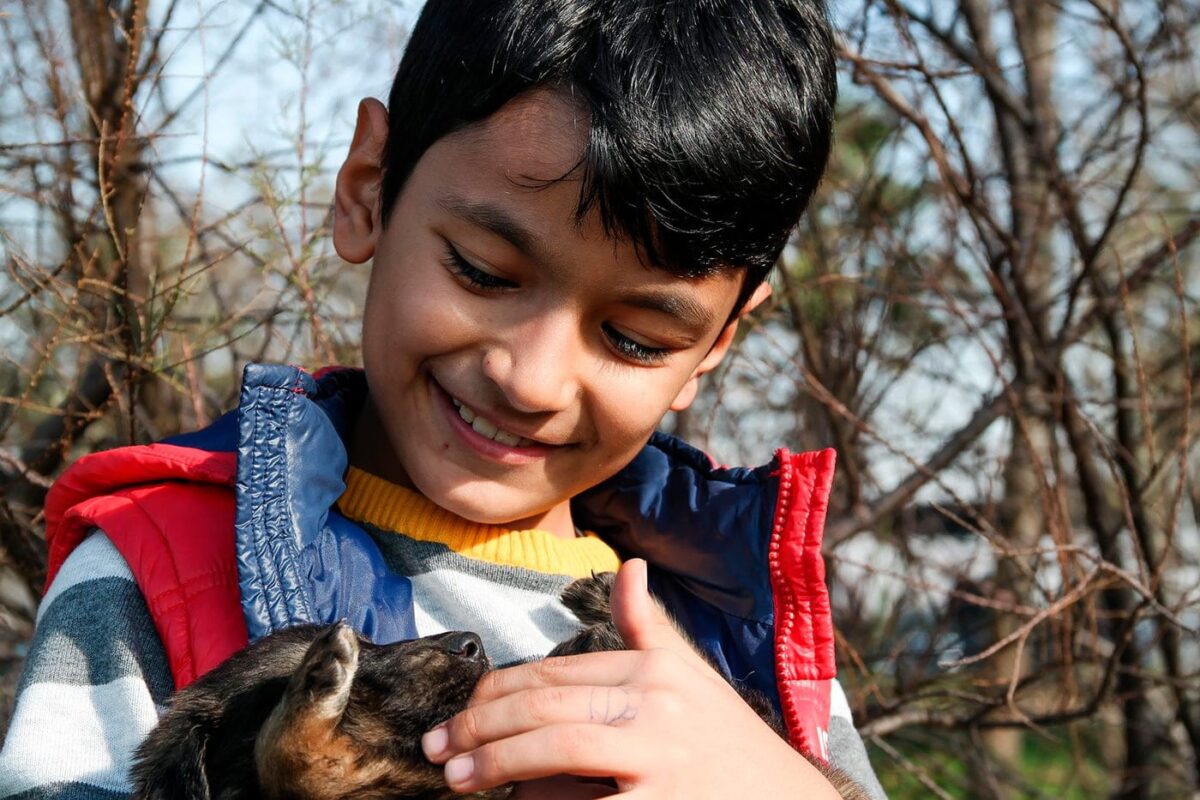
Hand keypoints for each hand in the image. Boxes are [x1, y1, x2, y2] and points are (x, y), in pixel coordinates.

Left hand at [420, 559, 841, 797]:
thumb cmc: (729, 743)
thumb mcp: (691, 677)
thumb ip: (648, 627)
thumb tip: (628, 566)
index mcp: (654, 669)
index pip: (555, 672)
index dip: (497, 691)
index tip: (461, 711)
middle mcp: (657, 702)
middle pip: (544, 704)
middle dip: (479, 726)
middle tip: (437, 746)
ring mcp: (660, 754)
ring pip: (554, 745)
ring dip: (493, 761)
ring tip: (455, 778)